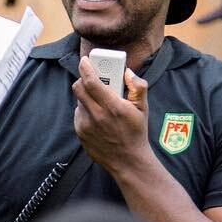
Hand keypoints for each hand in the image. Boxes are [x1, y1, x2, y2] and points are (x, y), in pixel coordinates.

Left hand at [73, 59, 149, 173]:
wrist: (128, 161)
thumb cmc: (136, 133)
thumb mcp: (143, 108)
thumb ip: (137, 87)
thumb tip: (128, 72)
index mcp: (113, 107)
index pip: (91, 81)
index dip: (86, 67)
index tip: (85, 60)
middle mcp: (97, 115)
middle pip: (78, 87)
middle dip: (83, 78)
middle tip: (92, 78)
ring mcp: (86, 125)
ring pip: (79, 101)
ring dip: (86, 96)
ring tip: (100, 101)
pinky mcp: (80, 133)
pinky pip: (78, 114)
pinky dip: (85, 110)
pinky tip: (97, 116)